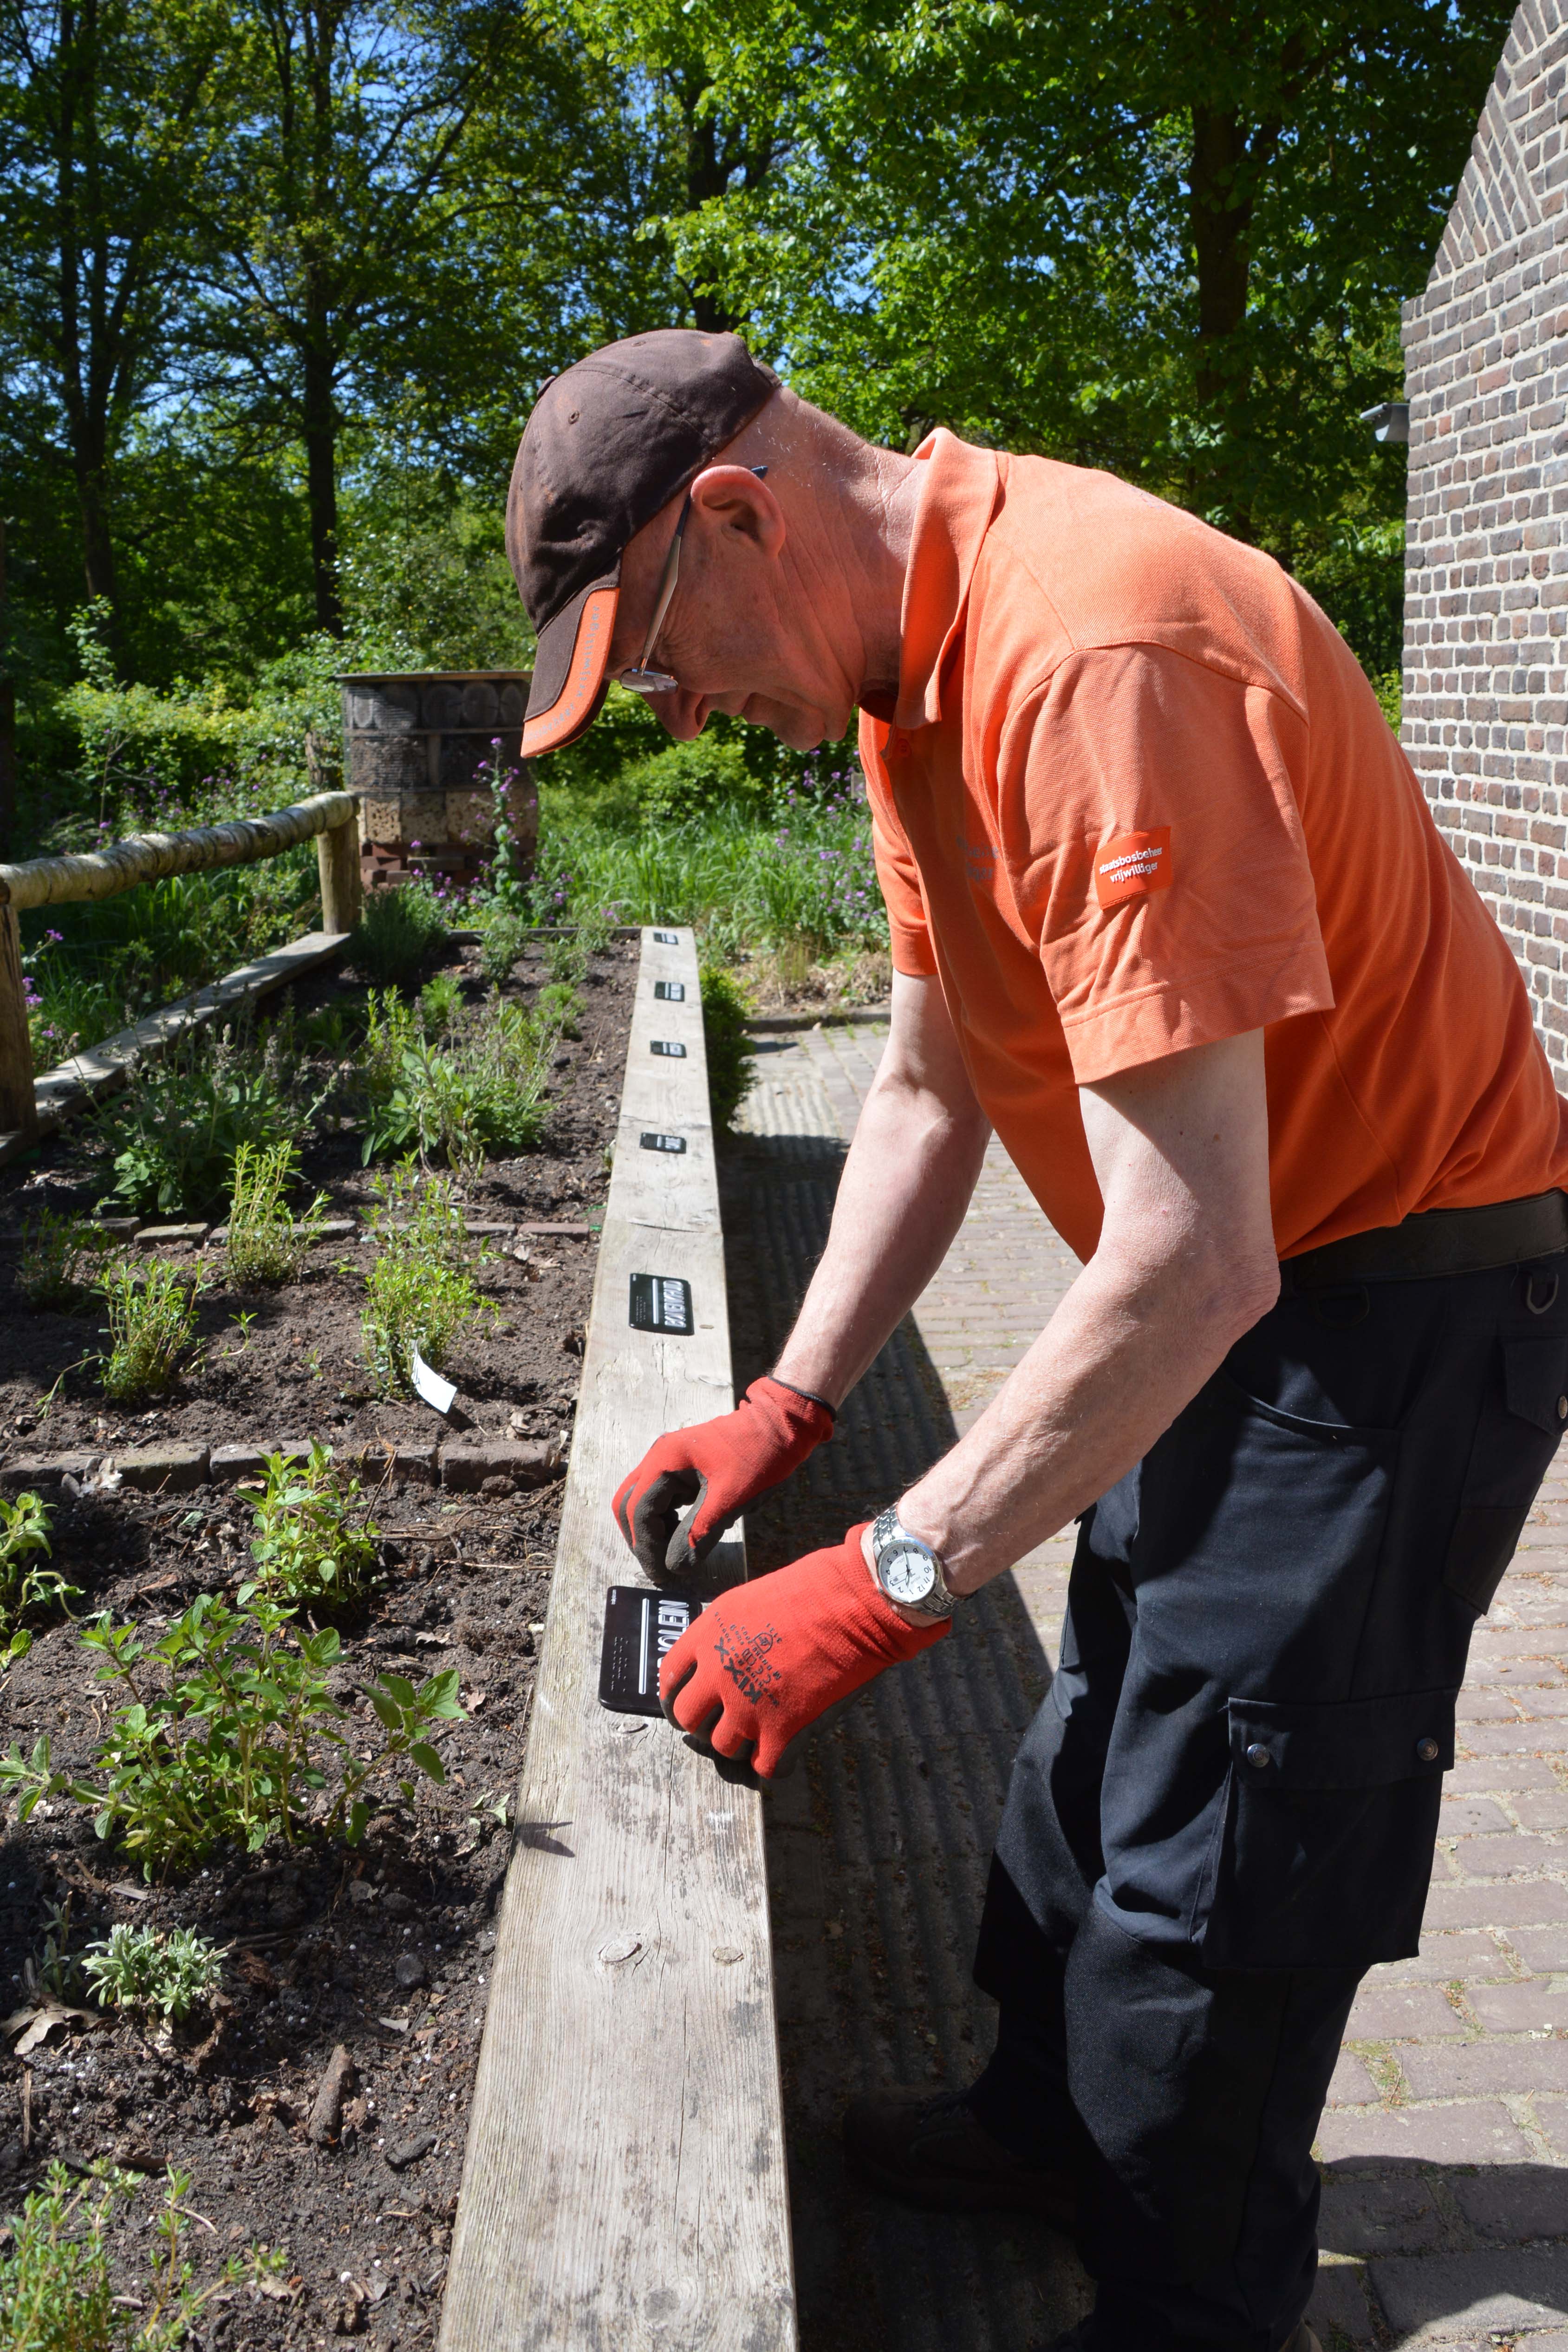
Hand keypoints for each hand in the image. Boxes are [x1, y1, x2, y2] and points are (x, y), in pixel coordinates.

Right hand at [612, 1375, 833, 1580]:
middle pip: (628, 1504)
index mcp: (665, 1460)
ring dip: (651, 1529)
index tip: (661, 1575)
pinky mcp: (679, 1464)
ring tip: (674, 1553)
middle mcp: (658, 1456)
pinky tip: (683, 1533)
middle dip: (641, 1539)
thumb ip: (698, 1534)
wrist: (780, 1424)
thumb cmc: (758, 1457)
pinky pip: (659, 1494)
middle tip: (661, 1567)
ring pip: (641, 1499)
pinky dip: (664, 1517)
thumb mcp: (729, 1500)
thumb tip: (674, 1568)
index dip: (646, 1547)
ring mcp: (667, 1458)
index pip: (638, 1511)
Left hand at [659, 1523, 948, 1779]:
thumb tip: (723, 1658)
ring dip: (739, 1744)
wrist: (856, 1601)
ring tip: (759, 1734)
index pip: (670, 1677)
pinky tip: (785, 1748)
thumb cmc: (815, 1587)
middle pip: (687, 1719)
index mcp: (709, 1635)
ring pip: (723, 1747)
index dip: (678, 1694)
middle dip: (702, 1724)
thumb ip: (728, 1633)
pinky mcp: (784, 1729)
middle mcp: (720, 1673)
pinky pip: (764, 1766)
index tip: (689, 1701)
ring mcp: (748, 1705)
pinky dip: (772, 1762)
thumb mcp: (751, 1599)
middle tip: (722, 1723)